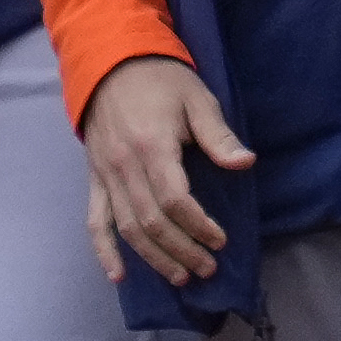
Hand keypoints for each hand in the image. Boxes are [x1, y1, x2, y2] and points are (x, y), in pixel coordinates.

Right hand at [80, 55, 251, 287]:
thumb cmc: (162, 81)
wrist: (113, 64)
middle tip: (208, 268)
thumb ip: (218, 136)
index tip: (220, 240)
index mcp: (152, 146)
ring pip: (126, 227)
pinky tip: (119, 276)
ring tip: (180, 276)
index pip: (175, 199)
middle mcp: (124, 166)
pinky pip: (95, 221)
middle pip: (151, 221)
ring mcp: (105, 175)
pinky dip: (104, 251)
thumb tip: (246, 163)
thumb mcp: (198, 99)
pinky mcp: (95, 179)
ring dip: (153, 257)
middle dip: (181, 250)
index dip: (198, 225)